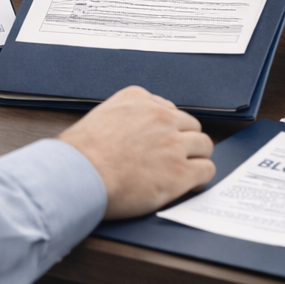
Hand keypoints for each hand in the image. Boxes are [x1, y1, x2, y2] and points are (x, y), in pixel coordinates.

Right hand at [58, 86, 215, 219]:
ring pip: (204, 145)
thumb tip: (131, 133)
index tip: (160, 141)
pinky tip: (189, 184)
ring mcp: (172, 143)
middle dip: (183, 141)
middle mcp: (159, 116)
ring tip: (182, 171)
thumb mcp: (98, 117)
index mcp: (137, 99)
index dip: (165, 129)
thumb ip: (122, 118)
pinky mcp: (180, 171)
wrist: (77, 176)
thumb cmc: (79, 154)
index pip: (167, 109)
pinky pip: (207, 169)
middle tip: (171, 158)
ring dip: (195, 158)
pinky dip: (200, 178)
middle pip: (190, 125)